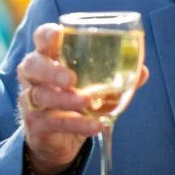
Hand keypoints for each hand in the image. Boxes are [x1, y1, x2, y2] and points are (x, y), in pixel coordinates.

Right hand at [18, 23, 148, 174]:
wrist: (57, 141)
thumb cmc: (74, 101)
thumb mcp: (94, 86)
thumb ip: (115, 77)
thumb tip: (142, 71)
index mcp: (48, 57)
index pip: (41, 39)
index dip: (47, 35)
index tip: (58, 34)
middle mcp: (33, 76)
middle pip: (32, 65)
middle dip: (51, 70)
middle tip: (71, 78)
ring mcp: (32, 101)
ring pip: (41, 96)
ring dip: (65, 99)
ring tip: (86, 102)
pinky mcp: (36, 126)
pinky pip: (54, 123)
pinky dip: (77, 124)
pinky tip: (96, 125)